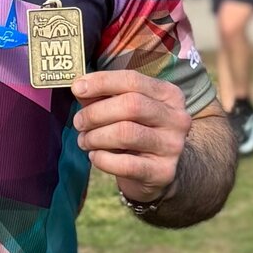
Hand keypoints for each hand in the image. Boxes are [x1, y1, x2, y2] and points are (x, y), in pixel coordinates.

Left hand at [72, 71, 191, 202]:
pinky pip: (126, 164)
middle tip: (78, 122)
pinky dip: (102, 159)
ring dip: (96, 136)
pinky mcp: (164, 172)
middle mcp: (176, 118)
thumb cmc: (135, 128)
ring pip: (126, 133)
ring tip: (84, 140)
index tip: (77, 88)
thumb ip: (102, 94)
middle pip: (131, 105)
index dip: (102, 82)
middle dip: (96, 113)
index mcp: (168, 94)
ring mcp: (173, 146)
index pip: (132, 80)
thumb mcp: (122, 106)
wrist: (157, 170)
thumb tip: (79, 88)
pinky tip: (95, 156)